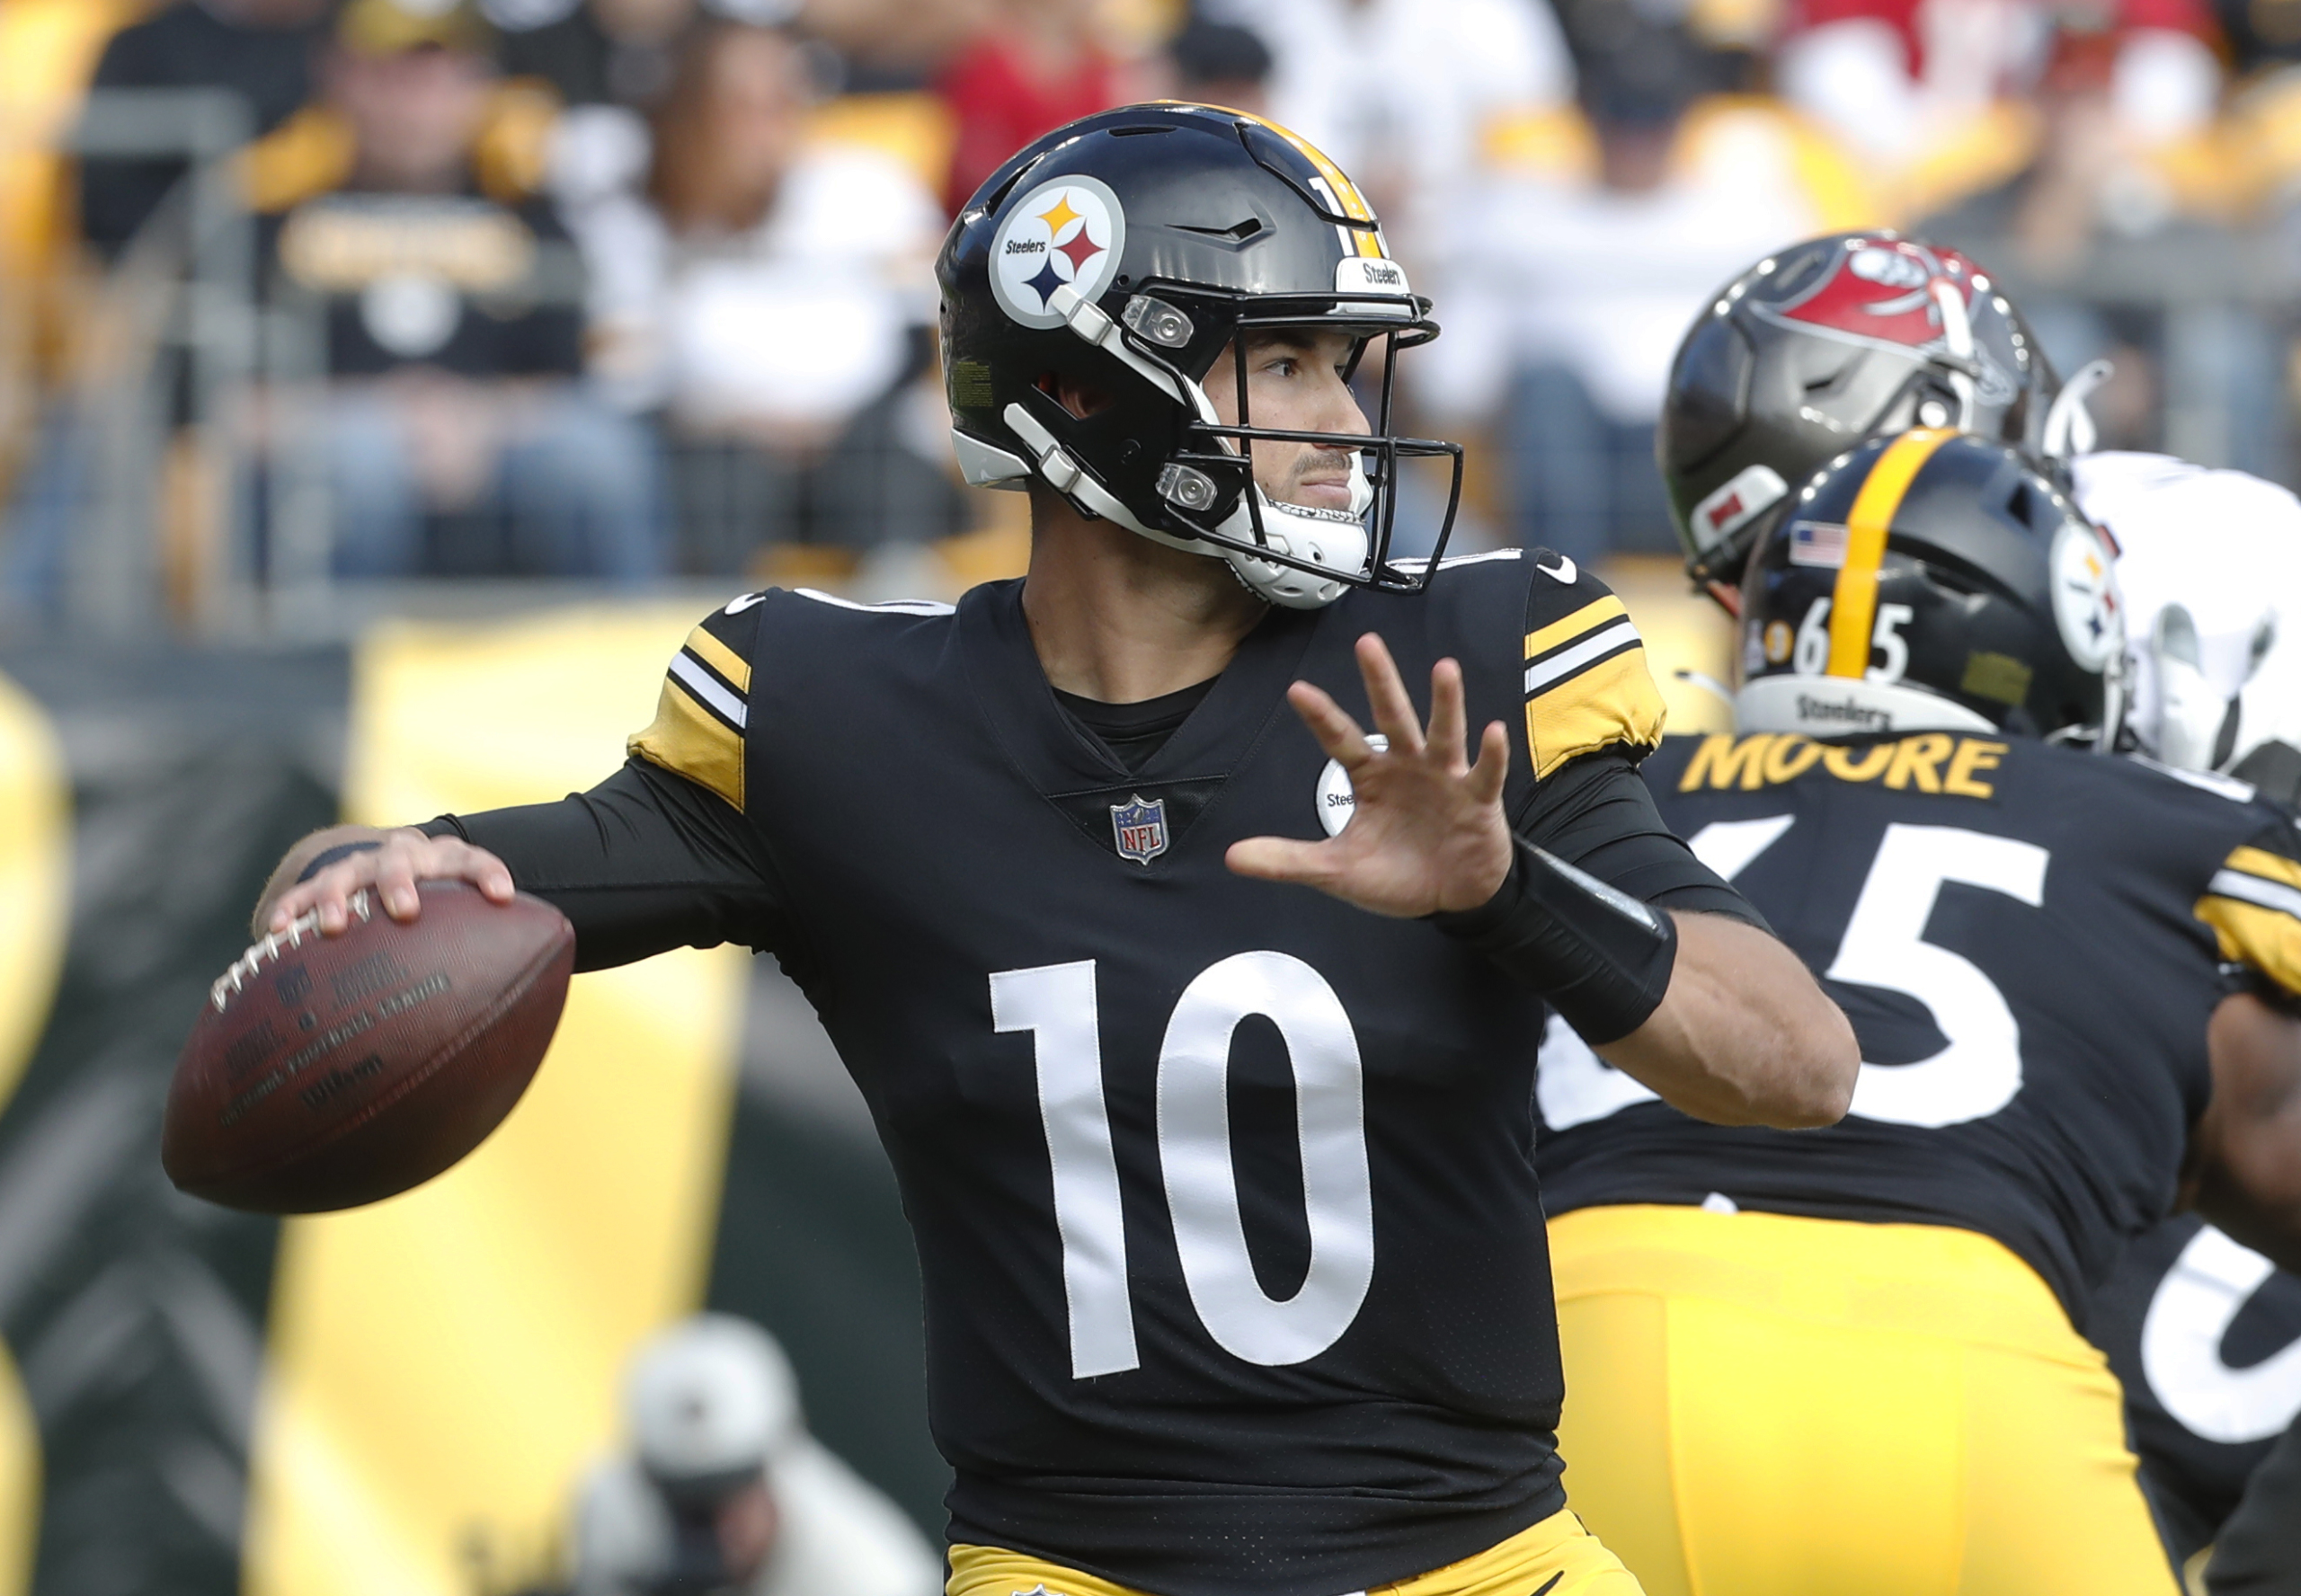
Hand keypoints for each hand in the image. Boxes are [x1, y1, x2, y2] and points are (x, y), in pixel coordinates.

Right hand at [264, 828, 514, 934]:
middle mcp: (401, 857)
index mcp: (443, 860)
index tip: (502, 896)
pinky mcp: (321, 882)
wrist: (387, 862)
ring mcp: (359, 866)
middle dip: (401, 884)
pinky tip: (274, 932)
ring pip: (345, 874)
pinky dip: (289, 909)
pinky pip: (300, 894)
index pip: (470, 859)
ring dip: (338, 898)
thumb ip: (485, 945)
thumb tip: (518, 1013)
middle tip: (405, 911)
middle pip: (401, 861)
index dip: (488, 873)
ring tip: (332, 927)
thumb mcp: (462, 914)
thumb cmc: (439, 906)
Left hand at [1227, 633, 1512, 916]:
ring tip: (1444, 669)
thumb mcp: (1338, 871)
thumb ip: (1289, 861)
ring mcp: (1445, 778)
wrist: (1452, 897)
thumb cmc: (1397, 874)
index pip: (1341, 741)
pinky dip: (1491, 754)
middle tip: (1367, 644)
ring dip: (1445, 703)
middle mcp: (1407, 766)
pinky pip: (1485, 773)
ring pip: (1443, 733)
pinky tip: (1492, 731)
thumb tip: (1233, 857)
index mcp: (1371, 777)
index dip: (1322, 717)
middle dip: (1380, 681)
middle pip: (1392, 717)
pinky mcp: (1478, 799)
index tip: (1298, 690)